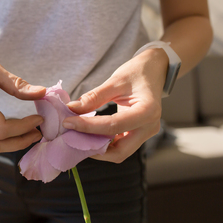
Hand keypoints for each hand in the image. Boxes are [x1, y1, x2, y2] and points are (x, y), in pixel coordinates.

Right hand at [0, 39, 45, 153]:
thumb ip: (18, 85)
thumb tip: (42, 92)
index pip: (0, 128)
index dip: (23, 128)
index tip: (38, 119)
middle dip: (18, 143)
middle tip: (37, 133)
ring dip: (10, 144)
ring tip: (29, 133)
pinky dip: (0, 138)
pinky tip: (14, 128)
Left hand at [62, 47, 168, 162]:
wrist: (154, 70)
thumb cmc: (138, 72)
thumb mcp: (116, 80)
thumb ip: (94, 97)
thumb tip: (71, 109)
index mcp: (148, 111)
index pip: (114, 126)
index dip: (88, 127)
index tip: (68, 123)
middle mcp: (149, 127)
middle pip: (120, 151)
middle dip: (94, 147)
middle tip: (72, 137)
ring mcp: (145, 133)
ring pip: (120, 152)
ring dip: (98, 148)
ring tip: (77, 136)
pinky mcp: (138, 134)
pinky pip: (120, 145)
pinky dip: (104, 143)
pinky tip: (88, 135)